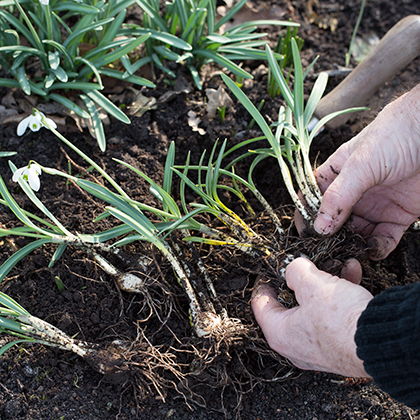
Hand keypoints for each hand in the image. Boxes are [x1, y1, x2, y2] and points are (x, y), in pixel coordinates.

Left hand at [251, 257, 372, 376]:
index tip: (269, 269)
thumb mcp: (312, 285)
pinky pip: (333, 313)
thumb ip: (296, 271)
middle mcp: (295, 344)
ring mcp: (318, 346)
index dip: (264, 281)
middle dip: (302, 278)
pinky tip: (352, 272)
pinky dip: (340, 293)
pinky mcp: (339, 343)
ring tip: (336, 263)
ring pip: (315, 305)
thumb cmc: (342, 321)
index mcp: (279, 333)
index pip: (260, 304)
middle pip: (290, 302)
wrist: (382, 343)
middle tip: (306, 263)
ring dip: (325, 281)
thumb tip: (293, 267)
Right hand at [314, 84, 419, 258]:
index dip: (306, 215)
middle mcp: (354, 193)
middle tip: (327, 252)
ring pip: (357, 233)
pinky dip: (378, 248)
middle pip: (333, 221)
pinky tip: (373, 250)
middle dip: (330, 237)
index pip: (313, 198)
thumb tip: (319, 226)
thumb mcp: (361, 165)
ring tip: (350, 253)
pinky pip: (384, 238)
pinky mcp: (399, 215)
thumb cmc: (395, 135)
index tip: (304, 234)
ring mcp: (375, 205)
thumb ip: (339, 196)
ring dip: (352, 246)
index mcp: (337, 175)